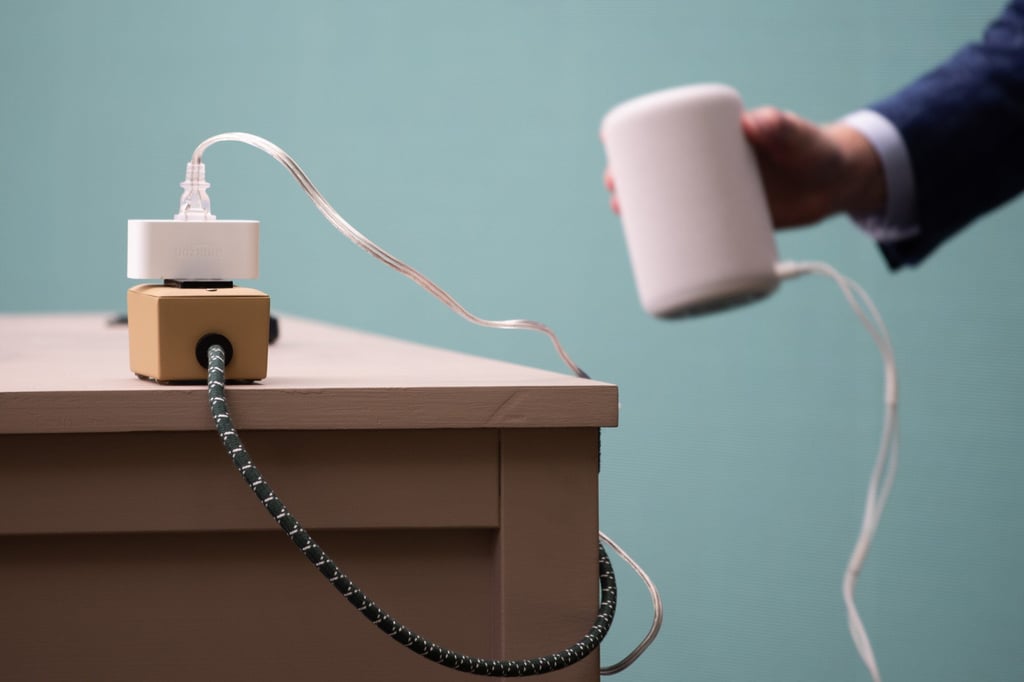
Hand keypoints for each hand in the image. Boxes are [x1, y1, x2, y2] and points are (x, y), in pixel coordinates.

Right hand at [602, 107, 885, 226]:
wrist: (838, 185)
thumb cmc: (817, 152)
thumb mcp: (799, 139)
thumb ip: (783, 128)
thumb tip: (756, 122)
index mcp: (717, 142)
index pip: (666, 138)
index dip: (634, 145)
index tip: (613, 152)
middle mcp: (711, 170)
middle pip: (658, 176)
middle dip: (629, 184)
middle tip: (615, 196)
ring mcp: (717, 199)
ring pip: (670, 206)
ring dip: (641, 215)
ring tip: (623, 220)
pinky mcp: (729, 224)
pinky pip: (692, 234)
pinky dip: (668, 244)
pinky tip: (647, 255)